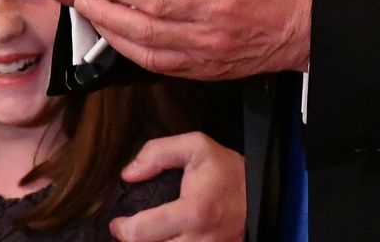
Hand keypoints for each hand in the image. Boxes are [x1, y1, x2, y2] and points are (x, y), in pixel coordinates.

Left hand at [76, 0, 310, 80]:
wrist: (304, 29)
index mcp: (214, 3)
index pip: (157, 2)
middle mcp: (205, 37)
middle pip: (144, 33)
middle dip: (107, 18)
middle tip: (82, 2)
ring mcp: (204, 60)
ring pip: (148, 57)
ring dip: (116, 40)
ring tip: (95, 22)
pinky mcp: (206, 72)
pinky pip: (163, 70)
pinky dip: (137, 57)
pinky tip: (122, 43)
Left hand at [109, 131, 245, 241]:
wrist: (262, 196)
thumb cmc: (228, 171)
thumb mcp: (197, 147)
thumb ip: (158, 152)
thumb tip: (128, 174)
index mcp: (192, 212)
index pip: (141, 233)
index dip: (122, 229)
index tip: (118, 221)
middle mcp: (198, 241)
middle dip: (133, 241)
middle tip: (130, 230)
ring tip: (147, 235)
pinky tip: (165, 240)